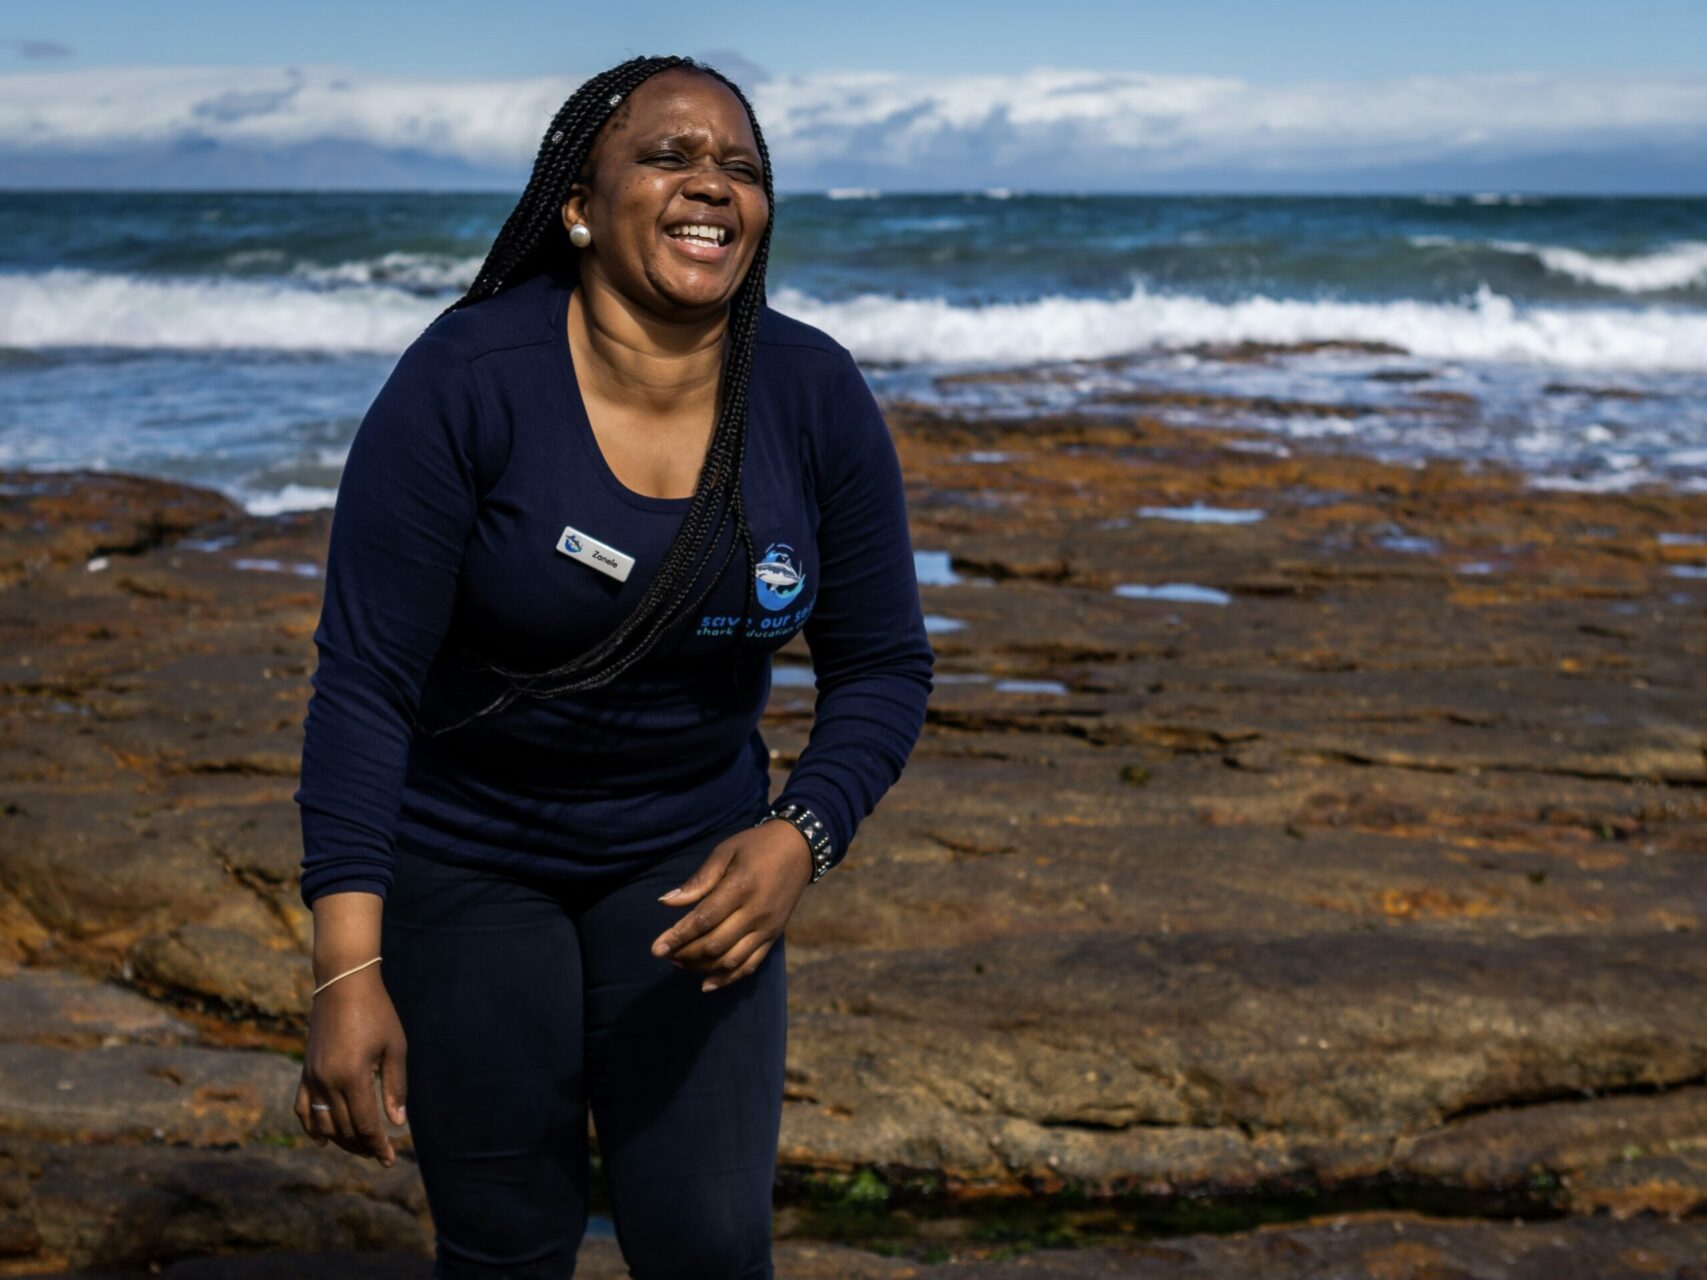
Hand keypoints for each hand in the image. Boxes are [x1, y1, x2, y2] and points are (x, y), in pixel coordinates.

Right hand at [294, 967, 407, 1167]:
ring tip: (360, 1148)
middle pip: (344, 1129)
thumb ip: (395, 1086)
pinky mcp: (305, 1072)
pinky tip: (323, 1140)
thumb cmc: (377, 1011)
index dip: (378, 1146)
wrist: (343, 984)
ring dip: (341, 1141)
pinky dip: (311, 1127)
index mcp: (353, 1076)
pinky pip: (303, 1108)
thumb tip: (397, 1123)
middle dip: (363, 1147)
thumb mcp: (394, 1047)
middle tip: (381, 1155)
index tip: (389, 1160)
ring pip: (323, 1124)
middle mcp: (328, 1081)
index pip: (365, 1125)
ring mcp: (312, 1077)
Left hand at [649, 819, 812, 991]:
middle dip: (685, 954)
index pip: (704, 920)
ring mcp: (767, 928)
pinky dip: (728, 979)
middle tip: (664, 955)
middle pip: (715, 945)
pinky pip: (750, 965)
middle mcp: (756, 913)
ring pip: (730, 960)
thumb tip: (666, 903)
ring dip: (702, 968)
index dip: (678, 937)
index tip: (656, 949)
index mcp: (741, 887)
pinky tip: (707, 984)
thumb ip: (699, 880)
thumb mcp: (725, 852)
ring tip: (679, 963)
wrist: (799, 849)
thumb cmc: (756, 846)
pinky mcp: (774, 937)